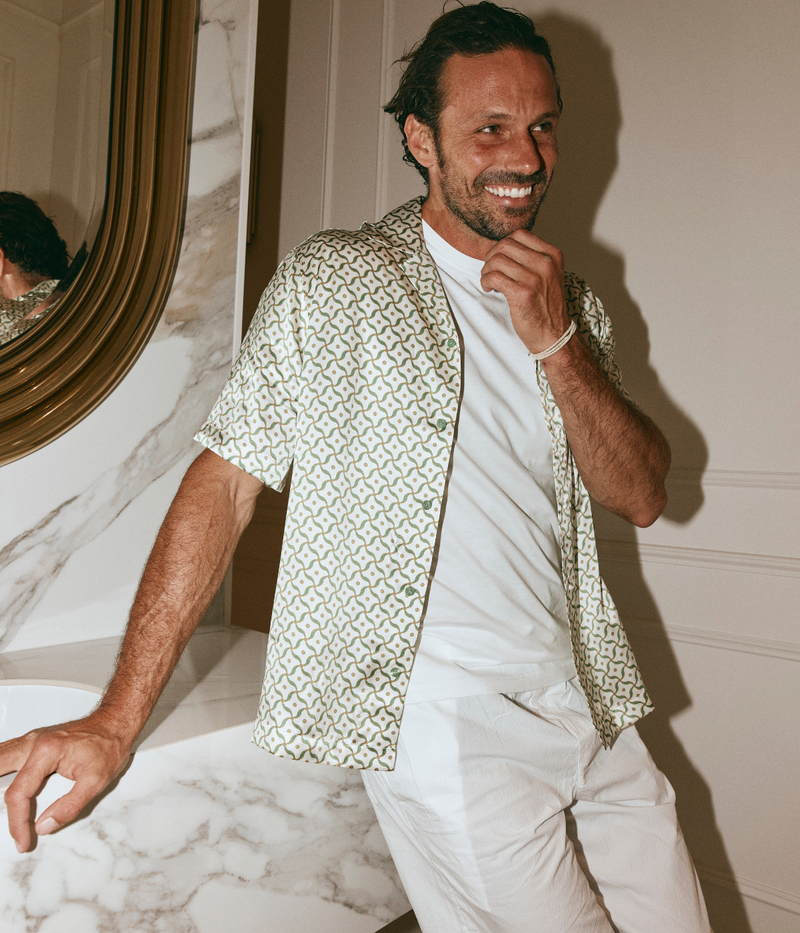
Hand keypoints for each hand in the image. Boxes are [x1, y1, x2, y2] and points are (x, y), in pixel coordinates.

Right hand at [0, 712, 130, 852]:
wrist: (115, 723)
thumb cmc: (108, 745)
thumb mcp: (97, 781)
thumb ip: (70, 806)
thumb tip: (45, 826)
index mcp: (47, 752)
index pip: (18, 793)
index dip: (17, 822)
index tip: (23, 839)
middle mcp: (34, 742)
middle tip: (1, 822)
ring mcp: (32, 739)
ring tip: (0, 809)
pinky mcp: (34, 741)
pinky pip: (5, 754)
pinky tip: (1, 780)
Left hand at [480, 230, 570, 354]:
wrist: (554, 334)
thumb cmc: (547, 307)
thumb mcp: (549, 275)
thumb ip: (533, 258)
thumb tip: (502, 247)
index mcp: (553, 255)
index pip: (520, 234)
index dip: (503, 245)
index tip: (499, 258)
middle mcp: (545, 263)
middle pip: (505, 245)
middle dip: (491, 257)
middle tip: (490, 271)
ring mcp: (535, 278)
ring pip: (496, 260)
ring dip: (486, 271)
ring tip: (489, 281)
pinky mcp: (522, 293)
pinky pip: (494, 277)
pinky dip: (486, 281)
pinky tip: (489, 289)